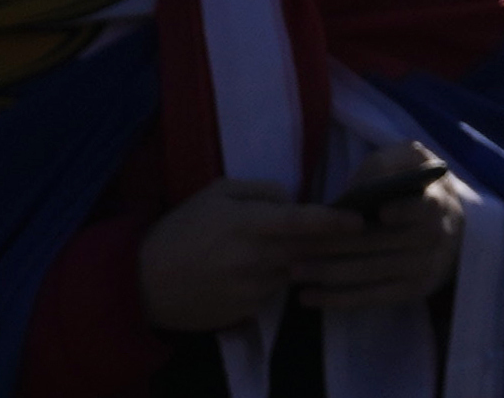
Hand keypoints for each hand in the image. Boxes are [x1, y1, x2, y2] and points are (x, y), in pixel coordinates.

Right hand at [137, 176, 352, 333]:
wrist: (142, 283)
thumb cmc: (181, 229)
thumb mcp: (216, 193)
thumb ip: (261, 190)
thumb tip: (294, 198)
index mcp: (246, 224)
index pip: (301, 222)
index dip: (334, 221)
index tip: (360, 220)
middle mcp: (253, 259)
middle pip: (307, 251)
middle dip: (329, 244)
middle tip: (348, 233)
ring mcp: (250, 290)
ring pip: (294, 273)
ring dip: (301, 262)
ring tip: (295, 249)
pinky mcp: (245, 312)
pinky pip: (274, 293)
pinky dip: (276, 280)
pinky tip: (261, 271)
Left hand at [294, 142, 462, 311]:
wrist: (456, 228)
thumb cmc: (419, 187)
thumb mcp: (412, 160)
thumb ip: (388, 163)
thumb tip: (357, 189)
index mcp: (436, 203)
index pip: (422, 208)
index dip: (404, 211)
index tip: (381, 212)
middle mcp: (434, 240)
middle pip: (380, 244)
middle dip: (335, 247)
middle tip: (295, 248)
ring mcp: (423, 269)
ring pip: (370, 273)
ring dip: (329, 274)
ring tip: (294, 272)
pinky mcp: (412, 291)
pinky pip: (371, 298)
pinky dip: (338, 300)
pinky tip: (309, 297)